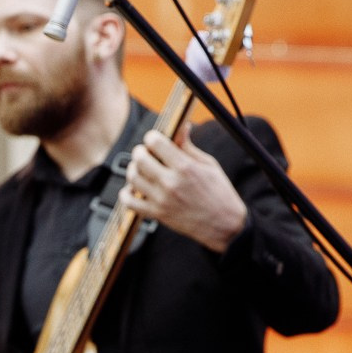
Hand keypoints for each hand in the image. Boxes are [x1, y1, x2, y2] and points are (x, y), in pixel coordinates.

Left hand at [122, 133, 246, 254]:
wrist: (224, 225)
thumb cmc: (220, 193)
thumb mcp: (208, 165)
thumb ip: (188, 146)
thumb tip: (181, 126)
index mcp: (185, 167)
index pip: (155, 142)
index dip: (153, 137)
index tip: (156, 140)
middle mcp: (171, 183)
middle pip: (139, 158)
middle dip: (141, 151)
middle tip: (147, 153)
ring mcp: (162, 200)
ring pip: (132, 177)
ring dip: (134, 169)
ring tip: (142, 169)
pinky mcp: (157, 214)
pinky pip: (130, 202)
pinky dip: (126, 194)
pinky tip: (134, 189)